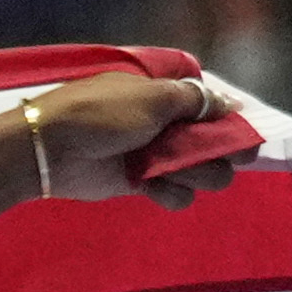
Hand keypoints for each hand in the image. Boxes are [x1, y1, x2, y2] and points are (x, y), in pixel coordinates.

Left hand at [25, 68, 254, 207]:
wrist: (50, 148)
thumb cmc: (101, 114)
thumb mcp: (153, 96)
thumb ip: (196, 101)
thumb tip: (233, 104)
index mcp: (172, 98)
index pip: (218, 112)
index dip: (234, 126)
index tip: (242, 138)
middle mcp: (170, 126)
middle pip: (220, 146)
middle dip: (220, 154)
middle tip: (205, 156)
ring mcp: (157, 157)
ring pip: (204, 173)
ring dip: (196, 176)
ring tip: (169, 172)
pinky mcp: (142, 184)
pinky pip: (177, 194)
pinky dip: (171, 194)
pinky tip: (151, 189)